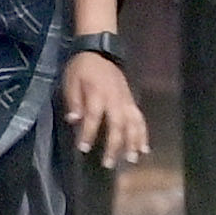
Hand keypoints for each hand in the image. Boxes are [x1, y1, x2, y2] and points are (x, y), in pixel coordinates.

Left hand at [61, 50, 147, 165]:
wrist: (99, 51)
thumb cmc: (81, 69)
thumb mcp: (70, 82)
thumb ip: (74, 102)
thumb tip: (74, 120)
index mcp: (97, 94)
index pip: (94, 117)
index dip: (89, 134)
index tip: (83, 149)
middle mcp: (114, 99)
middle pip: (117, 125)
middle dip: (114, 145)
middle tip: (109, 163)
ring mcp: (126, 100)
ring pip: (133, 123)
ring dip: (133, 142)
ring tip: (132, 159)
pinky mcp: (132, 101)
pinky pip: (140, 119)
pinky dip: (143, 134)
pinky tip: (144, 148)